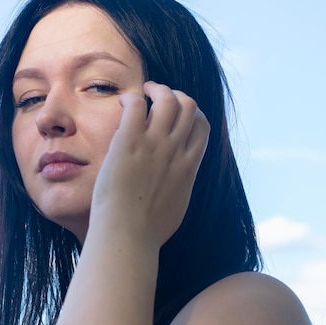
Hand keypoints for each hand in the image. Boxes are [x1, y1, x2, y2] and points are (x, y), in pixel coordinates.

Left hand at [90, 81, 209, 247]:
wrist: (128, 235)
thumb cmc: (147, 230)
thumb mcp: (177, 206)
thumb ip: (180, 187)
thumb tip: (178, 184)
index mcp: (189, 167)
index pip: (202, 127)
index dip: (193, 114)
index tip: (178, 113)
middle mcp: (176, 151)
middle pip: (189, 107)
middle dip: (176, 94)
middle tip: (158, 94)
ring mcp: (155, 145)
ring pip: (168, 99)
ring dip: (157, 89)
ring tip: (144, 90)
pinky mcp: (130, 142)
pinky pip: (137, 105)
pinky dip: (133, 98)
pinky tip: (124, 102)